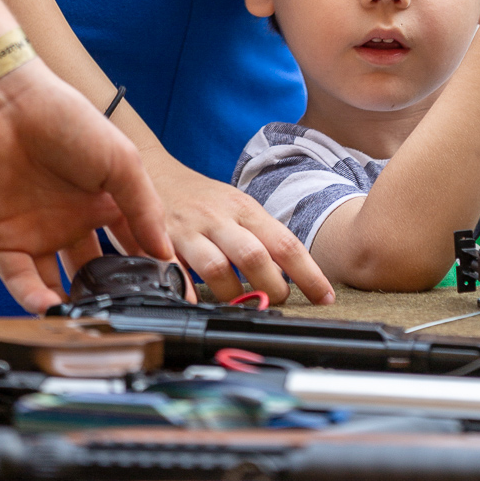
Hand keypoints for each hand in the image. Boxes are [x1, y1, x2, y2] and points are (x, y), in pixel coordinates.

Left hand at [0, 58, 173, 309]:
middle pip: (96, 273)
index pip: (132, 247)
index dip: (149, 272)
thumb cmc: (69, 120)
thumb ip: (144, 208)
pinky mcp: (3, 241)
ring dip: (71, 306)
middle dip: (110, 298)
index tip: (169, 298)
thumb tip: (167, 253)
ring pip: (57, 285)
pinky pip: (19, 281)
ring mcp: (38, 234)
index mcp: (104, 202)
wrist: (6, 106)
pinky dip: (34, 300)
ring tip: (88, 322)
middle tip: (125, 319)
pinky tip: (52, 308)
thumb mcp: (121, 161)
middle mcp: (73, 222)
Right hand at [141, 151, 335, 306]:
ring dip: (233, 295)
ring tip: (241, 306)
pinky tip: (197, 304)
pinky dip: (188, 293)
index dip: (308, 274)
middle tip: (280, 301)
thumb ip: (261, 238)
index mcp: (245, 209)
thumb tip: (292, 275)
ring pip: (217, 268)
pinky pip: (175, 274)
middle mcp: (220, 219)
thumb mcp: (238, 208)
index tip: (325, 296)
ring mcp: (190, 232)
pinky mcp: (161, 244)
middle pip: (254, 256)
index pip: (285, 243)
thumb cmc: (204, 200)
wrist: (155, 175)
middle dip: (272, 287)